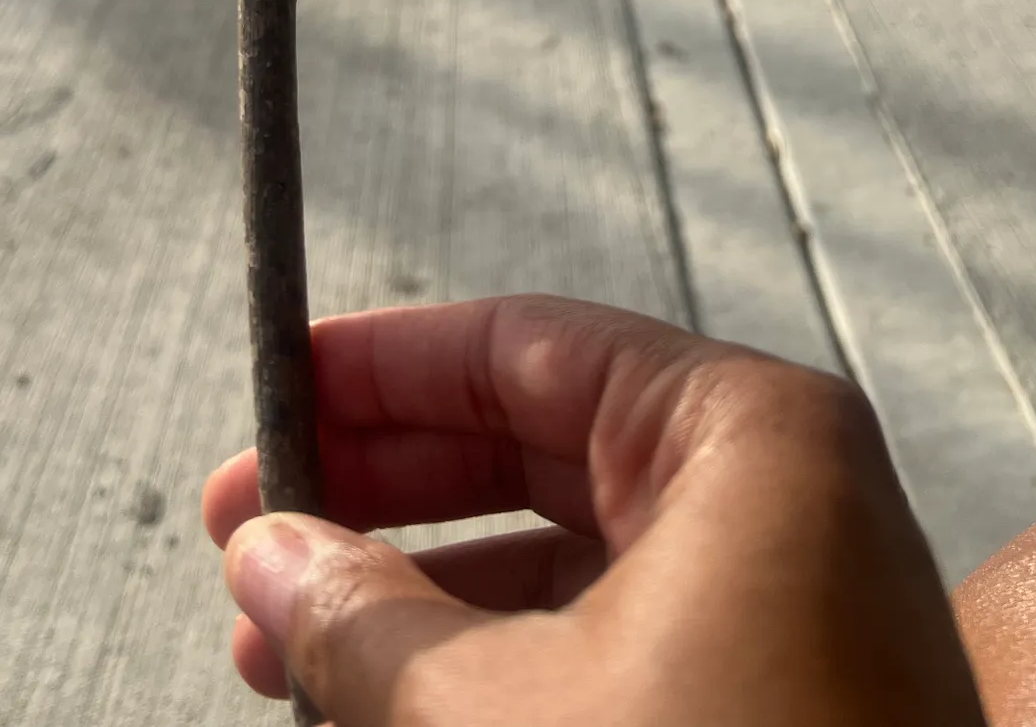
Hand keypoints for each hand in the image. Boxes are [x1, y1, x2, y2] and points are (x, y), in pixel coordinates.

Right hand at [203, 295, 984, 726]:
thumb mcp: (494, 712)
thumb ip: (360, 618)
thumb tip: (265, 552)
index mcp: (746, 436)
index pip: (524, 345)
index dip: (380, 369)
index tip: (279, 393)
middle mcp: (776, 500)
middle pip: (532, 444)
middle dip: (377, 492)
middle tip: (254, 524)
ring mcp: (780, 607)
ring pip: (556, 557)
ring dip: (413, 598)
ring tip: (282, 639)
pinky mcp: (767, 703)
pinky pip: (602, 645)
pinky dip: (488, 666)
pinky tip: (378, 703)